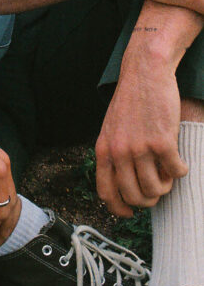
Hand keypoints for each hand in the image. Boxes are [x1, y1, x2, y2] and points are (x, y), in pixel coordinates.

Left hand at [95, 57, 186, 216]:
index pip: (106, 192)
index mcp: (104, 149)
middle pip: (134, 196)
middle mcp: (119, 152)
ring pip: (156, 189)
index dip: (119, 208)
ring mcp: (140, 148)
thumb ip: (115, 153)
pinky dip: (181, 170)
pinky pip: (175, 172)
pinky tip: (179, 160)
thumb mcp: (112, 127)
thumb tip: (124, 183)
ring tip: (167, 171)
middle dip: (149, 199)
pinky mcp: (162, 143)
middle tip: (157, 188)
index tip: (130, 213)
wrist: (145, 73)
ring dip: (166, 186)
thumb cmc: (131, 100)